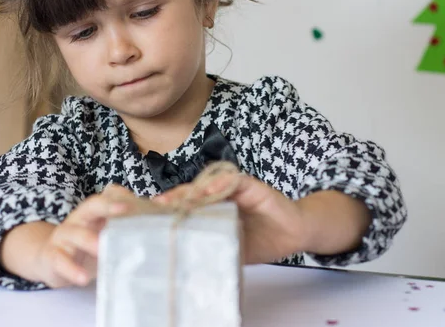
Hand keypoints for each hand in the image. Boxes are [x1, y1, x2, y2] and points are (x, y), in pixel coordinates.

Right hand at [33, 185, 134, 287]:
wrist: (51, 258)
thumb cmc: (87, 242)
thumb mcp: (107, 231)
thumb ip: (131, 220)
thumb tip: (164, 204)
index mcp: (95, 210)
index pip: (109, 196)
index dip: (124, 197)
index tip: (141, 202)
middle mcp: (79, 218)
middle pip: (92, 206)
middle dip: (107, 206)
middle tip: (124, 209)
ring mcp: (64, 235)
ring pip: (75, 233)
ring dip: (89, 240)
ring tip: (102, 248)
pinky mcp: (53, 255)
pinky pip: (61, 260)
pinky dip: (72, 269)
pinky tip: (83, 278)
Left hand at [153, 172, 305, 263]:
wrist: (294, 234)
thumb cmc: (262, 241)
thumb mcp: (231, 248)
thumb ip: (211, 248)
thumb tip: (184, 263)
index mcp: (212, 210)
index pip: (186, 206)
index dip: (168, 210)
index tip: (151, 216)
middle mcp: (220, 196)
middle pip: (191, 193)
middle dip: (173, 198)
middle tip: (156, 204)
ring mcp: (234, 190)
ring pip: (208, 184)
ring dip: (191, 190)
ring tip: (175, 199)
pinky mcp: (251, 186)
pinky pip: (234, 181)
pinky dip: (221, 184)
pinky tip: (209, 190)